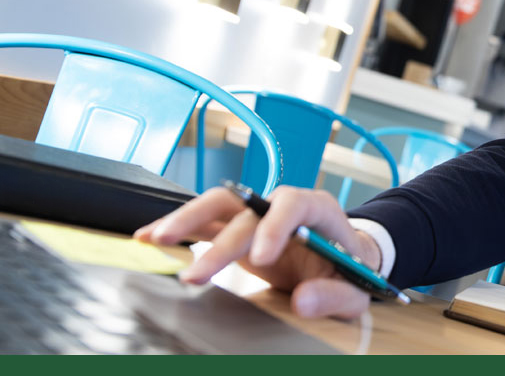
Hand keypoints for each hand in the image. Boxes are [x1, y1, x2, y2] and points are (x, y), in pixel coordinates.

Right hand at [132, 185, 378, 319]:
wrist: (345, 260)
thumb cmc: (352, 270)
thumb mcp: (355, 288)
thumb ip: (334, 295)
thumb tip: (305, 302)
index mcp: (318, 210)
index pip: (294, 203)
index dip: (275, 226)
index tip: (260, 258)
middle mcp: (283, 205)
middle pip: (245, 207)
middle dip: (218, 240)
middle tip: (196, 274)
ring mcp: (257, 214)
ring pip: (218, 206)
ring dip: (186, 221)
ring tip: (155, 240)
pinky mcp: (238, 228)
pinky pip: (205, 223)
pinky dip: (178, 229)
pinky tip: (148, 237)